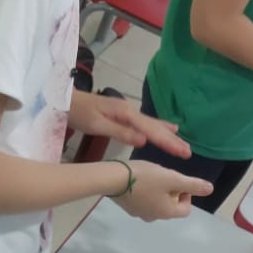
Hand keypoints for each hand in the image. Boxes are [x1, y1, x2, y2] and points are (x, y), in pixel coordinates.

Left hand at [68, 89, 190, 160]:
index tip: (182, 152)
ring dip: (168, 134)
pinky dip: (159, 127)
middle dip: (172, 140)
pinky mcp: (124, 114)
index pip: (151, 130)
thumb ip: (120, 132)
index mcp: (126, 114)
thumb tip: (144, 141)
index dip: (167, 142)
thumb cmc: (78, 113)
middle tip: (188, 152)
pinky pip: (146, 123)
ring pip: (152, 124)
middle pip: (155, 127)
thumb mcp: (97, 124)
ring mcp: (128, 112)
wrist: (64, 100)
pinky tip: (168, 127)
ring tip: (182, 142)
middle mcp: (130, 111)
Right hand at [112, 159, 212, 220]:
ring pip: (156, 202)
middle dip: (171, 190)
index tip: (177, 180)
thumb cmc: (145, 178)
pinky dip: (145, 191)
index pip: (186, 208)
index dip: (186, 193)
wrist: (112, 178)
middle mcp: (154, 217)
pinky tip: (138, 179)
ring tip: (151, 176)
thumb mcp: (172, 178)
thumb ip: (192, 185)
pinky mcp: (127, 206)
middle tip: (163, 175)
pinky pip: (142, 200)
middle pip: (171, 205)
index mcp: (167, 213)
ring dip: (158, 190)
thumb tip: (210, 189)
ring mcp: (138, 213)